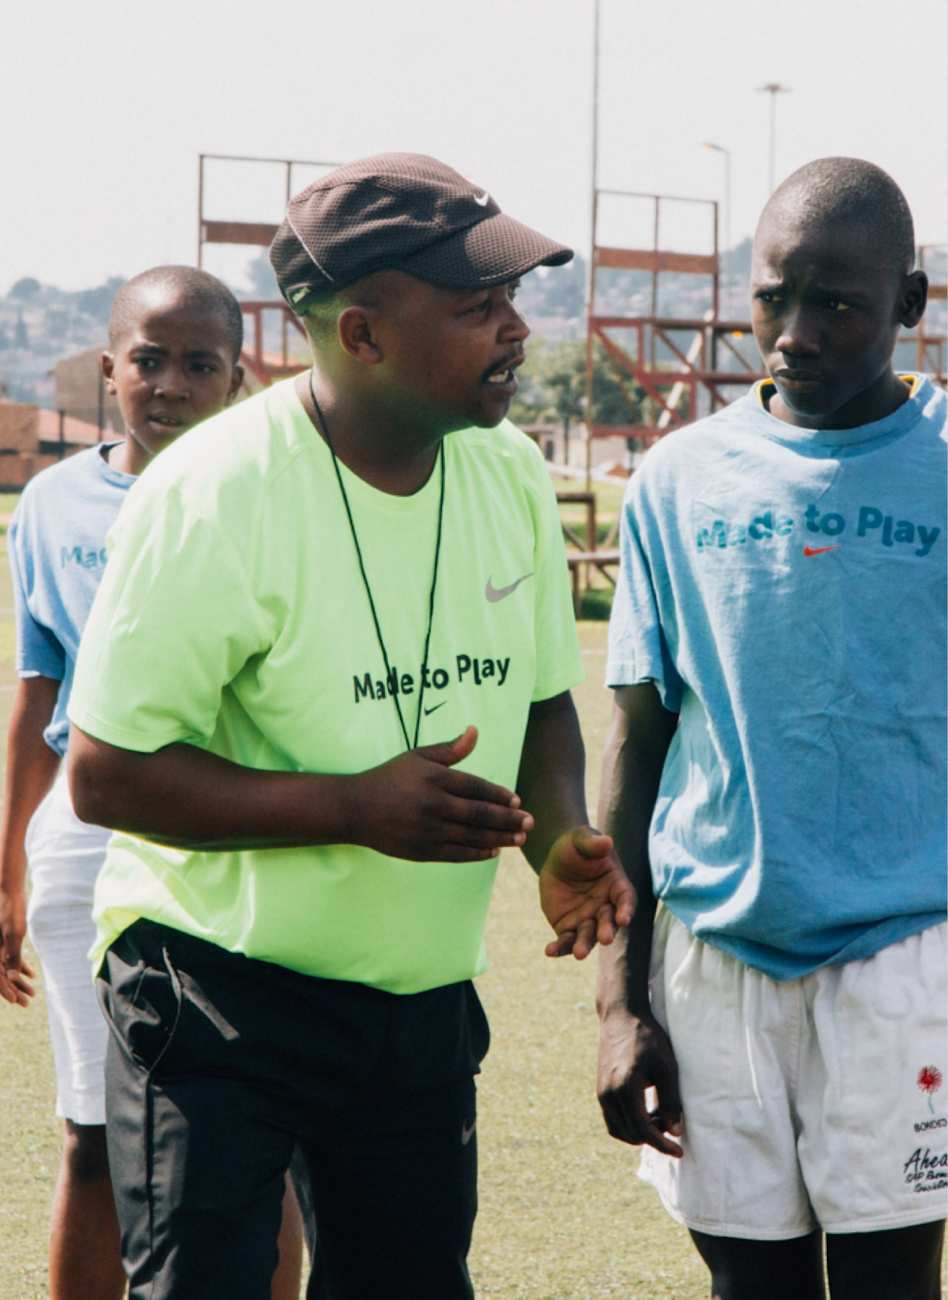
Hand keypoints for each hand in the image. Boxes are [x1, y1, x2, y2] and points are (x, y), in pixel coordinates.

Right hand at [0, 887, 34, 1006]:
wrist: (8, 890)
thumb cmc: (11, 910)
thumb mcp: (14, 932)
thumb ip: (12, 954)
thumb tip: (12, 977)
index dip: (6, 990)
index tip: (16, 1001)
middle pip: (1, 975)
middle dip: (14, 989)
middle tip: (27, 1002)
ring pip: (6, 968)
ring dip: (18, 981)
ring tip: (33, 992)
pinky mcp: (3, 941)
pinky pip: (9, 957)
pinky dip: (20, 966)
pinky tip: (31, 974)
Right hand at [352, 726, 533, 862]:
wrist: (354, 809)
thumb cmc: (389, 778)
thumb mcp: (417, 757)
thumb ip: (449, 749)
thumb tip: (475, 731)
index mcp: (433, 779)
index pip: (475, 787)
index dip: (499, 795)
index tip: (517, 799)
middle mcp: (432, 805)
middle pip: (479, 814)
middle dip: (508, 818)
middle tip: (530, 821)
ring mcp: (427, 831)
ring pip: (471, 836)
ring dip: (499, 837)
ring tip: (519, 838)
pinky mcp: (421, 851)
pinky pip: (456, 854)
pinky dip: (477, 853)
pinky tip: (494, 851)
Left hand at [538, 827, 634, 959]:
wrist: (557, 860)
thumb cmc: (577, 847)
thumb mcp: (582, 839)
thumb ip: (593, 843)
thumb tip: (606, 841)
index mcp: (616, 886)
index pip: (625, 899)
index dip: (626, 908)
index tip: (624, 918)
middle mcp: (606, 908)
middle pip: (609, 922)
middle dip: (607, 930)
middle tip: (605, 938)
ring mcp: (588, 920)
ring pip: (589, 937)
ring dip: (585, 945)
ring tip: (579, 953)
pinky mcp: (568, 928)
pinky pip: (565, 940)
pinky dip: (559, 948)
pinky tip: (550, 951)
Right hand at [597, 1008, 681, 1156]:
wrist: (621, 1016)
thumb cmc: (648, 1038)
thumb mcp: (666, 1067)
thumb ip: (670, 1100)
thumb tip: (675, 1131)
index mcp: (625, 1088)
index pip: (644, 1130)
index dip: (662, 1144)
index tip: (679, 1151)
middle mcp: (609, 1094)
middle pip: (631, 1134)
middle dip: (653, 1138)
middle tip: (672, 1126)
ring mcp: (601, 1093)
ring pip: (619, 1130)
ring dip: (639, 1133)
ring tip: (659, 1118)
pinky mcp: (600, 1090)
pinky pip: (612, 1119)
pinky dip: (628, 1124)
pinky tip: (646, 1112)